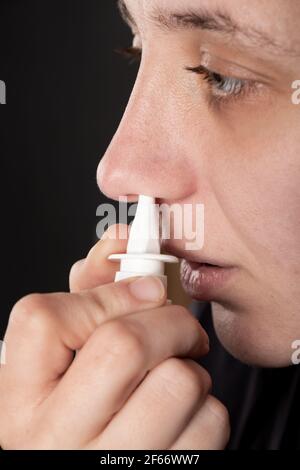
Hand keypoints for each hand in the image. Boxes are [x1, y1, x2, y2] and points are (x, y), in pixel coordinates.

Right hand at [0, 225, 229, 448]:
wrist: (90, 469)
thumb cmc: (75, 415)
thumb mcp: (61, 360)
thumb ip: (88, 296)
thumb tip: (120, 239)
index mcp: (20, 402)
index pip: (48, 319)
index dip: (108, 292)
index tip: (145, 287)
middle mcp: (57, 439)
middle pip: (125, 345)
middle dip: (169, 320)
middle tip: (177, 324)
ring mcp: (110, 465)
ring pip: (179, 381)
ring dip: (189, 366)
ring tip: (171, 376)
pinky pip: (210, 420)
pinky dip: (206, 406)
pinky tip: (181, 413)